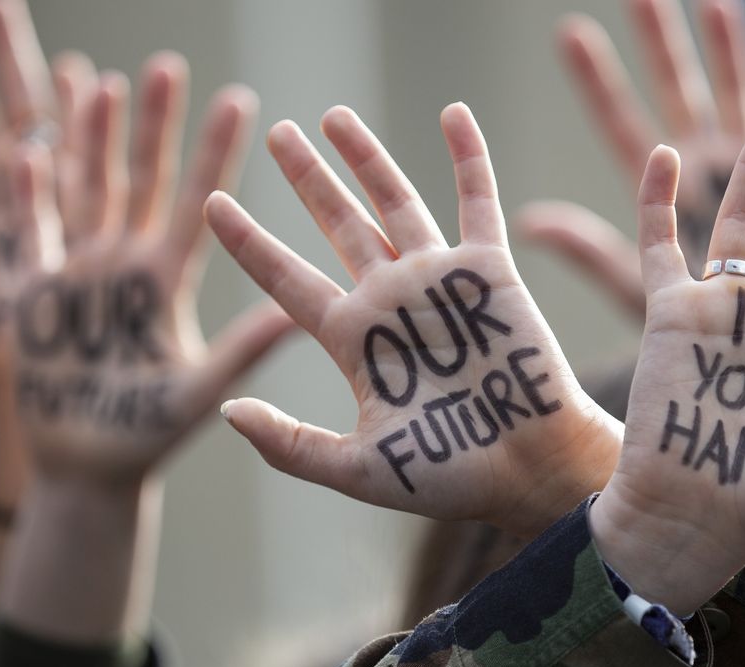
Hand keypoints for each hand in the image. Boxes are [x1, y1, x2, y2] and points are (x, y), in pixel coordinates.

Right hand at [0, 76, 291, 480]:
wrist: (85, 472)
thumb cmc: (149, 441)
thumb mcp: (197, 392)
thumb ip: (239, 353)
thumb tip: (295, 319)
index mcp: (168, 285)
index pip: (198, 206)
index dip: (215, 154)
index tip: (241, 102)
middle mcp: (127, 269)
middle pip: (141, 183)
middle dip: (152, 127)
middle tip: (168, 68)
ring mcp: (80, 276)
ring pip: (86, 193)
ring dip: (90, 142)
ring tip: (102, 86)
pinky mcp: (34, 295)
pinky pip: (28, 235)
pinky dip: (26, 197)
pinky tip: (28, 151)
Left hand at [207, 103, 622, 537]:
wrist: (529, 473)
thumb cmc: (449, 477)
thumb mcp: (357, 468)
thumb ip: (291, 444)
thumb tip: (229, 412)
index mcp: (354, 342)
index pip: (287, 279)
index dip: (250, 243)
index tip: (215, 205)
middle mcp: (390, 301)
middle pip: (338, 224)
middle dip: (307, 179)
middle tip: (278, 135)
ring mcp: (438, 280)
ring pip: (395, 201)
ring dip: (367, 157)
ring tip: (333, 116)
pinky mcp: (488, 270)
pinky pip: (476, 200)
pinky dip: (468, 156)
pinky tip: (453, 112)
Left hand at [519, 0, 744, 313]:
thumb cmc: (692, 346)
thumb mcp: (636, 293)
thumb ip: (592, 253)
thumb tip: (528, 221)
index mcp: (663, 199)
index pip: (623, 128)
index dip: (600, 83)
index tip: (572, 34)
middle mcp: (704, 175)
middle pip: (679, 96)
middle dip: (663, 46)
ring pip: (740, 103)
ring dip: (731, 57)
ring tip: (717, 7)